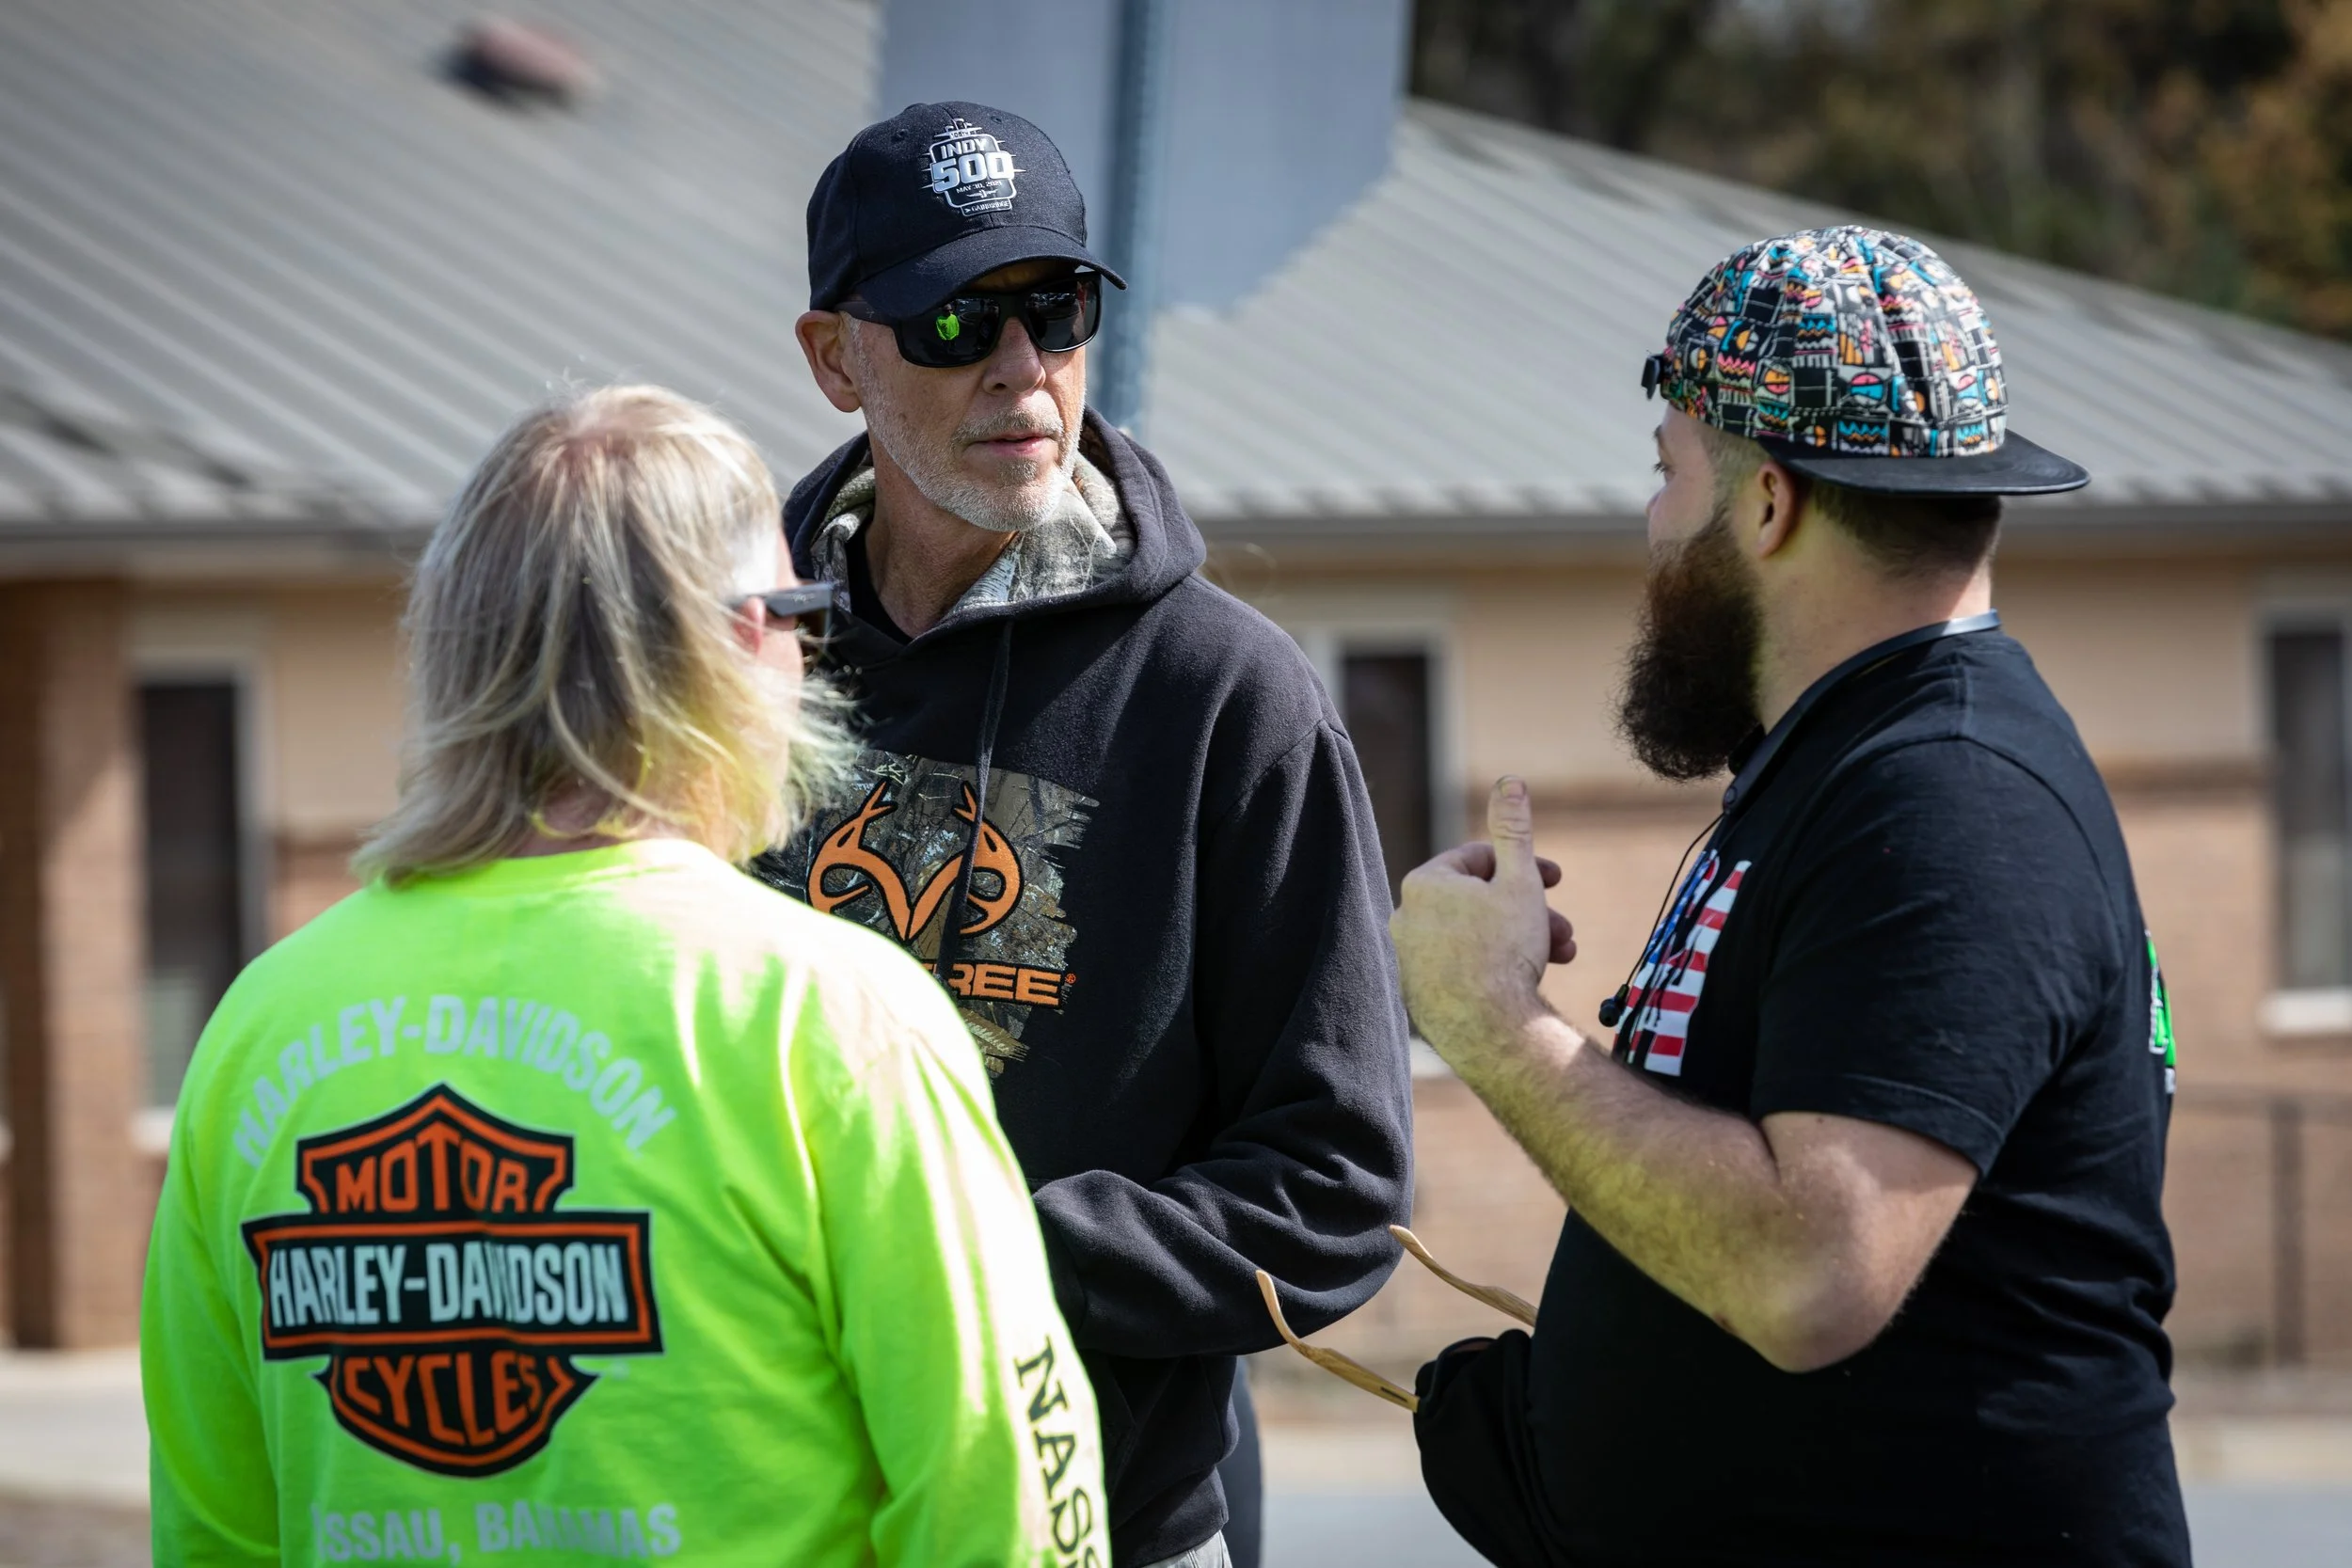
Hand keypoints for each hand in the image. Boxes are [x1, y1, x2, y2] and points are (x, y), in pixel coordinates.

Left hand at [1390, 778, 1574, 1062]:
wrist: (1490, 1029)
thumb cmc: (1505, 949)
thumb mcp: (1520, 879)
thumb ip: (1513, 829)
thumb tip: (1510, 780)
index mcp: (1424, 884)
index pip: (1478, 860)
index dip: (1524, 866)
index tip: (1557, 880)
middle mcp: (1405, 919)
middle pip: (1479, 903)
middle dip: (1529, 911)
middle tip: (1566, 929)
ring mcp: (1408, 961)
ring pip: (1474, 938)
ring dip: (1520, 941)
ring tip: (1559, 958)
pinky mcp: (1417, 995)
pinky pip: (1462, 970)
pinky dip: (1494, 970)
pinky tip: (1523, 983)